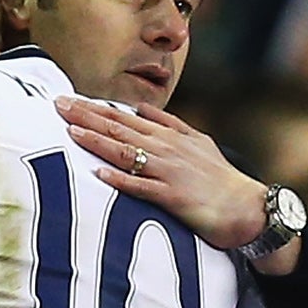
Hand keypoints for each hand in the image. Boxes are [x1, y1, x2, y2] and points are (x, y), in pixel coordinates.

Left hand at [58, 96, 295, 269]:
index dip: (94, 108)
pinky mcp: (173, 197)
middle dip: (87, 116)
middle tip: (58, 104)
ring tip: (70, 131)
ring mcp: (168, 172)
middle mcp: (166, 149)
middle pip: (119, 128)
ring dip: (97, 141)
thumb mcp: (198, 142)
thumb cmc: (221, 179)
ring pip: (126, 152)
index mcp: (169, 136)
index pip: (124, 117)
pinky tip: (99, 173)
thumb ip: (169, 124)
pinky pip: (141, 187)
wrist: (249, 208)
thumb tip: (142, 109)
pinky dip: (119, 179)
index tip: (69, 99)